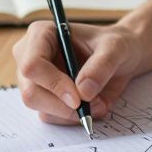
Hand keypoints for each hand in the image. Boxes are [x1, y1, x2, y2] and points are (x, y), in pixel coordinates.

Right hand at [11, 21, 143, 124]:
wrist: (121, 58)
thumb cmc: (114, 45)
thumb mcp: (115, 48)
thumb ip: (101, 66)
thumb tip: (83, 92)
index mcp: (42, 34)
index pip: (32, 65)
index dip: (53, 84)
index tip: (78, 97)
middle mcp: (30, 57)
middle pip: (31, 92)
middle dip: (62, 105)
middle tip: (91, 106)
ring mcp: (35, 80)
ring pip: (40, 108)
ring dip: (71, 113)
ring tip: (99, 102)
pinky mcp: (44, 97)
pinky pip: (51, 117)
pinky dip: (73, 117)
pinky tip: (92, 106)